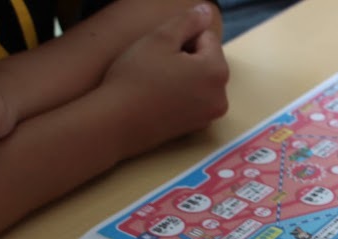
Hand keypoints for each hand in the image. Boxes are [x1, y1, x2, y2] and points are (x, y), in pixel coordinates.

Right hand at [99, 3, 229, 158]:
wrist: (116, 123)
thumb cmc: (136, 78)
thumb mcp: (161, 38)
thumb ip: (188, 21)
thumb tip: (206, 11)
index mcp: (217, 71)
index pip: (206, 36)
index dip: (181, 37)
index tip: (161, 50)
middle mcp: (221, 96)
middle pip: (206, 60)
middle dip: (186, 56)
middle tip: (157, 65)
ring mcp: (210, 115)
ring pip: (200, 79)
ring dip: (183, 74)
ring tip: (157, 81)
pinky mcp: (197, 127)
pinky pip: (193, 99)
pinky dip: (181, 93)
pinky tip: (159, 96)